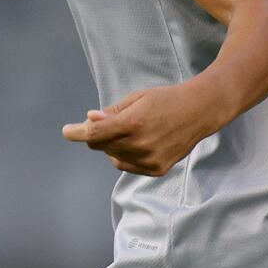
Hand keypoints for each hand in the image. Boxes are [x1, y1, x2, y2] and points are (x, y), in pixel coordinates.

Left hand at [61, 82, 216, 176]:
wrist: (200, 111)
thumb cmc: (167, 99)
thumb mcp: (138, 97)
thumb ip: (113, 111)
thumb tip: (89, 120)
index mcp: (134, 122)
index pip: (94, 133)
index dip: (77, 132)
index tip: (67, 131)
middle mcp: (139, 144)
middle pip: (101, 146)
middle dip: (99, 134)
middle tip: (111, 122)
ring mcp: (148, 160)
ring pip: (112, 156)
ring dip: (113, 145)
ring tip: (134, 130)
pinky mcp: (155, 170)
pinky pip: (126, 165)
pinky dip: (125, 155)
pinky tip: (141, 142)